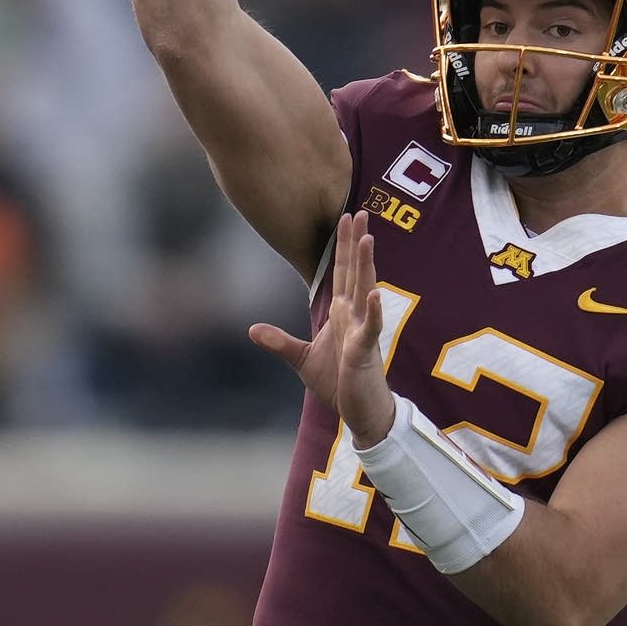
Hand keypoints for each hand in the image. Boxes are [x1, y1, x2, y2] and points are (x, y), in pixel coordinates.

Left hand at [250, 212, 397, 446]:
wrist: (360, 413)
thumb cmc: (340, 383)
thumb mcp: (302, 359)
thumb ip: (280, 342)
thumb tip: (252, 329)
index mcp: (343, 314)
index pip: (344, 273)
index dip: (344, 246)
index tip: (346, 219)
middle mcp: (355, 316)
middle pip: (355, 272)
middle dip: (356, 243)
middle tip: (360, 212)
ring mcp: (362, 332)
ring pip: (365, 291)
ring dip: (366, 266)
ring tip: (368, 239)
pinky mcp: (365, 352)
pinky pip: (371, 328)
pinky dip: (373, 311)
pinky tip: (374, 294)